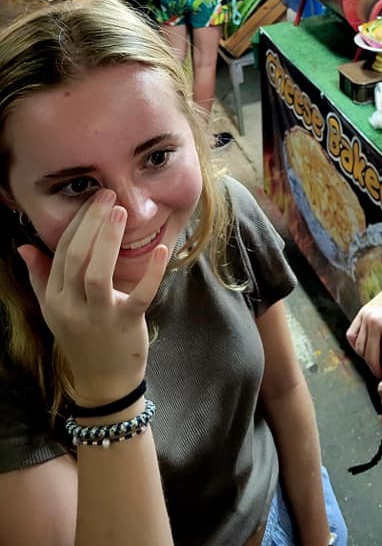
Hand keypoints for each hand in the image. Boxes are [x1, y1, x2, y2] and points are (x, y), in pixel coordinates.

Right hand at [18, 189, 168, 404]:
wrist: (102, 382)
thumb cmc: (81, 337)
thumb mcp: (55, 309)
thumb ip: (40, 276)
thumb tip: (23, 247)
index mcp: (55, 298)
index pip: (62, 252)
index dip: (77, 223)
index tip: (92, 198)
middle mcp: (71, 306)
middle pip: (76, 258)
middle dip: (91, 223)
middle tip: (107, 195)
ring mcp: (98, 316)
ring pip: (96, 275)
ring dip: (108, 241)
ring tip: (120, 212)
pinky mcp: (126, 324)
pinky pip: (139, 295)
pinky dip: (152, 273)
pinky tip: (162, 249)